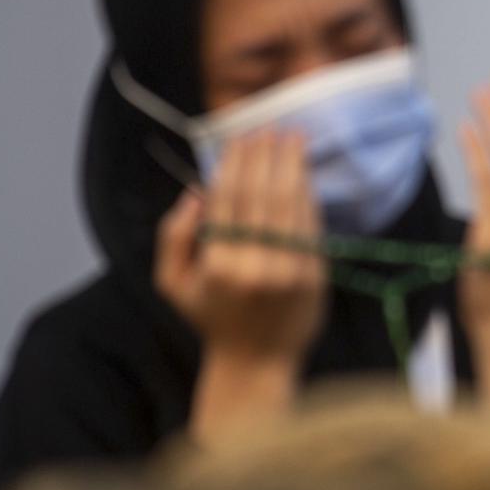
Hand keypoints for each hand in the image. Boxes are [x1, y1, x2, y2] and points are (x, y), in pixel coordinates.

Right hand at [154, 130, 325, 439]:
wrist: (257, 362)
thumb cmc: (213, 318)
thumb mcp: (173, 284)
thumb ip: (174, 237)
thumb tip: (195, 192)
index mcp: (218, 265)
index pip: (229, 200)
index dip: (236, 164)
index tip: (242, 137)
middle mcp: (255, 266)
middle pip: (263, 196)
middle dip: (267, 157)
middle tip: (271, 127)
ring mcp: (290, 271)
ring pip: (292, 206)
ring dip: (293, 167)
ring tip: (294, 138)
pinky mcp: (315, 276)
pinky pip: (311, 225)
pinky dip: (308, 196)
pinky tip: (305, 175)